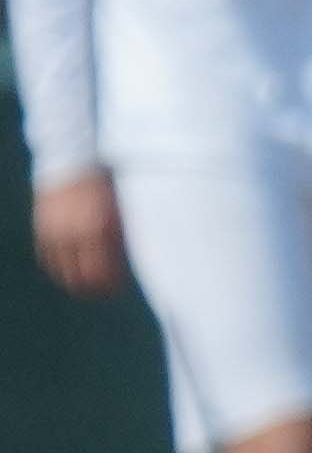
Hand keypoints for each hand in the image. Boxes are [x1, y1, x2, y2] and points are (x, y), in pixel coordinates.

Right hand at [31, 171, 122, 297]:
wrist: (73, 160)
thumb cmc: (105, 183)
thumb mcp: (121, 208)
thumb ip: (122, 234)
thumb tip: (127, 260)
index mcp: (102, 228)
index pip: (104, 271)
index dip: (110, 285)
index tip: (116, 290)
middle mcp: (77, 233)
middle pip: (82, 275)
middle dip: (92, 288)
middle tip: (100, 292)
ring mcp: (56, 231)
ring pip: (61, 270)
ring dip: (72, 281)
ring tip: (82, 287)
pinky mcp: (42, 227)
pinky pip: (46, 257)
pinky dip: (55, 267)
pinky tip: (64, 271)